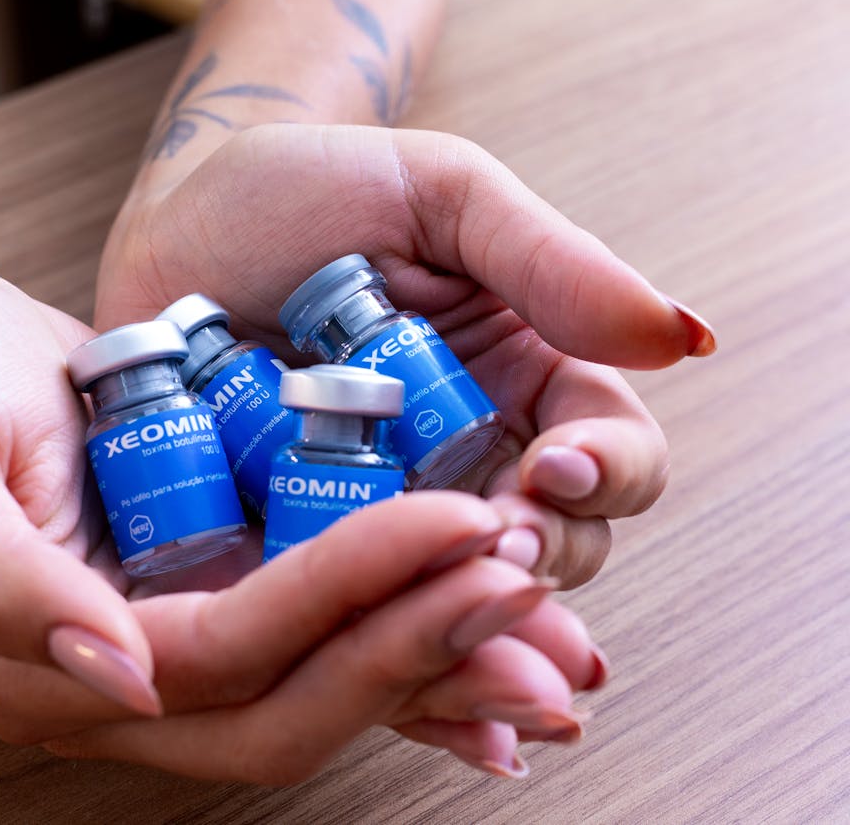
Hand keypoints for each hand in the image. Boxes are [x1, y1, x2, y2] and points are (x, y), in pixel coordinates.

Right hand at [0, 271, 602, 780]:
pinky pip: (313, 648)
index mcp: (41, 669)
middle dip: (414, 649)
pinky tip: (481, 613)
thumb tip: (118, 671)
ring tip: (535, 603)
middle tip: (522, 576)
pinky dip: (399, 640)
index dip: (346, 602)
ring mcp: (165, 658)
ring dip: (430, 657)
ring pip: (318, 695)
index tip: (457, 523)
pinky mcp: (202, 607)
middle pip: (291, 709)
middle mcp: (116, 690)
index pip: (227, 657)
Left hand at [96, 123, 714, 587]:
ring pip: (452, 600)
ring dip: (466, 621)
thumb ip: (549, 262)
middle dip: (535, 557)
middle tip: (497, 543)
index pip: (607, 452)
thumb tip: (682, 336)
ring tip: (443, 610)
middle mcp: (460, 462)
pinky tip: (379, 664)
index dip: (604, 473)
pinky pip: (347, 617)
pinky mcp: (291, 548)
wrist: (174, 220)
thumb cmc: (308, 192)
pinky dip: (372, 648)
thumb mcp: (436, 196)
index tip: (556, 468)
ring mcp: (377, 514)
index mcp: (518, 380)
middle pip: (548, 548)